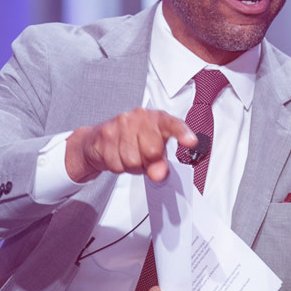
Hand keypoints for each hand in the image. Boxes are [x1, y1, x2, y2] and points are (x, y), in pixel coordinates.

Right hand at [65, 108, 196, 182]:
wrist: (99, 139)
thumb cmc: (133, 142)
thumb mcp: (153, 150)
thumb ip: (161, 162)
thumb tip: (159, 174)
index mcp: (157, 118)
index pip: (172, 124)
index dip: (182, 133)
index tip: (191, 142)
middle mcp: (140, 117)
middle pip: (152, 151)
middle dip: (148, 162)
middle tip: (143, 158)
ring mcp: (121, 123)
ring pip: (133, 160)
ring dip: (132, 166)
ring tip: (129, 156)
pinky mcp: (105, 135)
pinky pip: (117, 164)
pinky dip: (118, 166)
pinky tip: (117, 156)